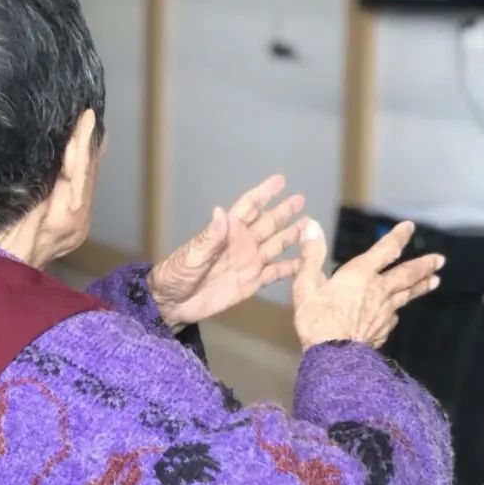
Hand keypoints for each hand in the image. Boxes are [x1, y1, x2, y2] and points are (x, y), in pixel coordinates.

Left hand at [149, 174, 304, 330]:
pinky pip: (275, 273)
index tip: (280, 180)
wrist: (174, 304)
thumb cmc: (177, 274)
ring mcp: (249, 262)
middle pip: (268, 223)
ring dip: (291, 236)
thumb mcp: (192, 254)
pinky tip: (305, 263)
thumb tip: (221, 210)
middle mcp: (242, 243)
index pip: (249, 206)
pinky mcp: (252, 282)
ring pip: (276, 245)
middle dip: (284, 211)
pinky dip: (290, 268)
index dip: (264, 192)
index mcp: (228, 231)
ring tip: (309, 227)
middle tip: (301, 199)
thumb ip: (210, 236)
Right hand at [292, 219, 443, 350]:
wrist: (333, 358)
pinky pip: (393, 318)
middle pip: (407, 274)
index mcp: (361, 274)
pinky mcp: (383, 331)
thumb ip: (311, 254)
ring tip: (435, 281)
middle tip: (440, 260)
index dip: (398, 236)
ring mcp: (384, 312)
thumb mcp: (306, 284)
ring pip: (407, 295)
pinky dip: (396, 312)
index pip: (385, 249)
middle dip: (424, 265)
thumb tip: (311, 224)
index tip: (409, 227)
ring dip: (421, 286)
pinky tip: (396, 315)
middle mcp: (379, 290)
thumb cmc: (317, 320)